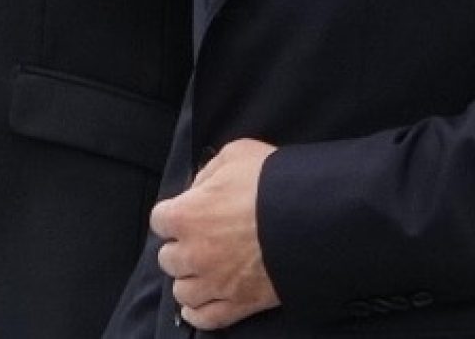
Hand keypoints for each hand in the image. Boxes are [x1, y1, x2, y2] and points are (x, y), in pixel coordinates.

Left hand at [151, 138, 279, 330]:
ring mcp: (216, 282)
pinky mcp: (240, 304)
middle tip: (200, 240)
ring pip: (183, 291)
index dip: (174, 215)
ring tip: (202, 271)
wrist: (314, 218)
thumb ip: (210, 172)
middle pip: (169, 258)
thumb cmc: (274, 183)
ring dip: (189, 280)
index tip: (187, 213)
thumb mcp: (236, 155)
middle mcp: (194, 253)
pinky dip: (198, 314)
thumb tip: (201, 187)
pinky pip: (206, 318)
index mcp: (187, 215)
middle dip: (181, 248)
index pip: (160, 220)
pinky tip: (196, 307)